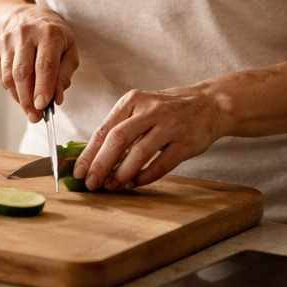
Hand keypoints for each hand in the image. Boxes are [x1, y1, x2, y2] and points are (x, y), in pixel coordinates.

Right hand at [0, 6, 78, 122]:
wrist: (26, 16)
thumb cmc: (53, 36)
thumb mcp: (69, 49)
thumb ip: (65, 73)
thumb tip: (57, 98)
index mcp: (49, 32)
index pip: (45, 64)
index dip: (43, 87)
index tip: (43, 106)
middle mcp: (25, 33)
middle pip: (23, 72)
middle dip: (28, 98)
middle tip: (35, 117)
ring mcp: (7, 40)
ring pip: (9, 75)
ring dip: (19, 97)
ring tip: (29, 110)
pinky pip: (2, 75)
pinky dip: (11, 90)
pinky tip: (21, 94)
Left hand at [73, 85, 228, 190]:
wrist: (209, 104)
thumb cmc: (167, 110)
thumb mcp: (140, 108)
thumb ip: (119, 127)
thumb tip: (91, 156)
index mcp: (132, 101)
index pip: (104, 130)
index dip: (89, 153)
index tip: (78, 171)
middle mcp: (150, 110)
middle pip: (118, 139)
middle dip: (101, 164)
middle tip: (91, 183)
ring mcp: (170, 125)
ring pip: (139, 152)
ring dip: (123, 173)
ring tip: (113, 185)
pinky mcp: (186, 142)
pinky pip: (162, 164)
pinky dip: (146, 176)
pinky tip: (136, 183)